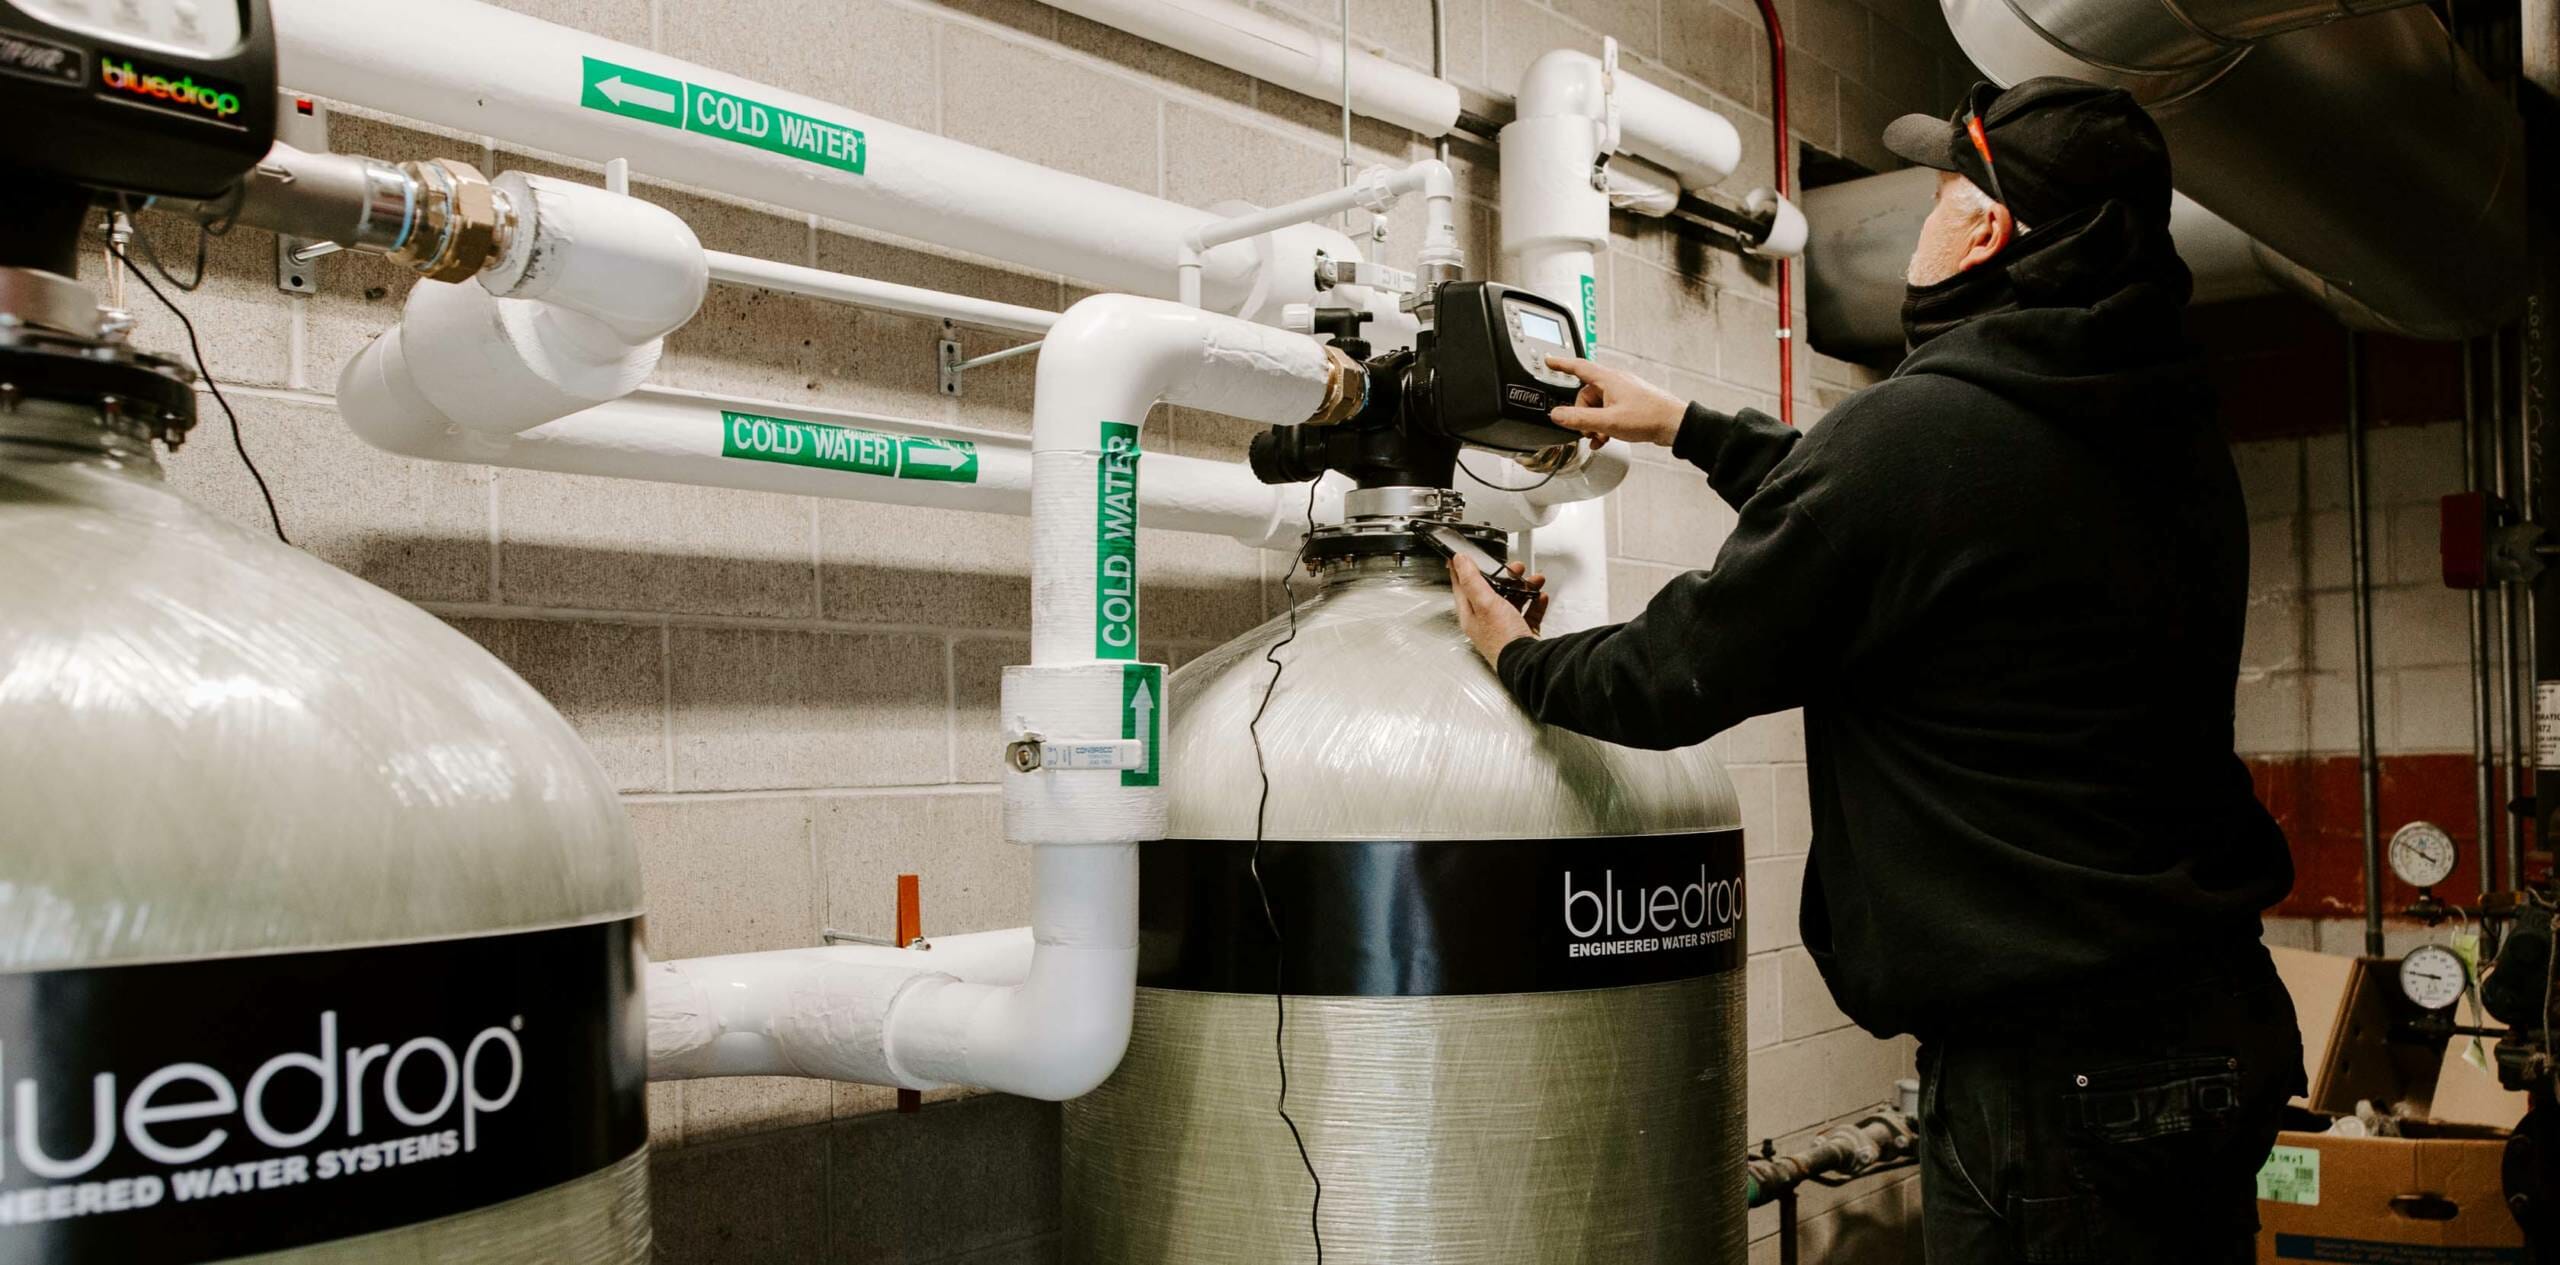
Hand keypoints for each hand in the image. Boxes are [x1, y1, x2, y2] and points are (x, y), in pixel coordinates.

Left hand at [1449, 558, 1548, 666]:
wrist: (1528, 662)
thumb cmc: (1503, 639)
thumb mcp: (1485, 603)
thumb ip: (1472, 581)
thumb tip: (1459, 561)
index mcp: (1472, 615)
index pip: (1462, 587)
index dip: (1462, 570)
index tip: (1461, 558)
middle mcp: (1487, 622)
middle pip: (1492, 592)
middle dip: (1505, 576)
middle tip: (1515, 567)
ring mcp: (1505, 628)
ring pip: (1513, 601)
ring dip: (1524, 588)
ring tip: (1533, 580)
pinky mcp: (1522, 633)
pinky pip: (1529, 613)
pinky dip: (1536, 603)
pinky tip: (1540, 597)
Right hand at [1544, 355, 1685, 449]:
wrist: (1675, 424)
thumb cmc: (1648, 417)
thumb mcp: (1608, 421)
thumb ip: (1579, 418)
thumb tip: (1557, 415)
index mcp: (1608, 379)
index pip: (1578, 367)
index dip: (1561, 364)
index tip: (1549, 361)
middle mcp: (1615, 382)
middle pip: (1585, 394)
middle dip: (1582, 414)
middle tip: (1586, 430)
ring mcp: (1623, 392)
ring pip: (1597, 405)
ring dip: (1593, 423)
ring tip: (1599, 437)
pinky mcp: (1630, 403)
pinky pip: (1608, 411)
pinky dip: (1603, 425)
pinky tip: (1605, 439)